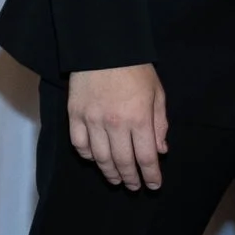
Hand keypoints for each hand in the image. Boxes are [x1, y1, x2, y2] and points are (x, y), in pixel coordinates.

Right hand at [66, 63, 168, 189]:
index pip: (146, 157)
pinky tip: (94, 159)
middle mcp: (115, 124)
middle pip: (122, 162)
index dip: (151, 175)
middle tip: (134, 187)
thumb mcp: (157, 94)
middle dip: (130, 178)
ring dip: (109, 172)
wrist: (102, 48)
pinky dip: (87, 155)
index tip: (153, 185)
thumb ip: (159, 124)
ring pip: (99, 157)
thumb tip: (160, 150)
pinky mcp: (75, 115)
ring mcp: (92, 120)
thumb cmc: (135, 70)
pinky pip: (79, 144)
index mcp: (139, 118)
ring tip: (115, 179)